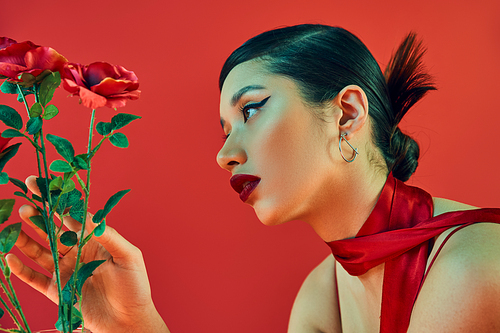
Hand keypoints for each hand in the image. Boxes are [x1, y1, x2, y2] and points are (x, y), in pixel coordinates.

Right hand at [6, 176, 169, 332]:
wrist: (129, 321)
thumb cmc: (135, 286)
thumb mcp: (128, 256)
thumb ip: (108, 236)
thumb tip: (88, 218)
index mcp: (94, 241)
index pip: (73, 217)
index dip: (58, 203)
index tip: (43, 187)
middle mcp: (77, 252)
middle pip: (52, 230)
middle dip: (38, 216)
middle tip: (24, 203)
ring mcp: (65, 270)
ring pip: (40, 251)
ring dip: (26, 238)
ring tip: (15, 225)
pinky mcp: (57, 289)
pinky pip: (34, 277)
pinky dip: (20, 269)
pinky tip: (9, 257)